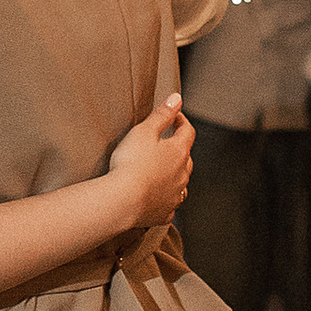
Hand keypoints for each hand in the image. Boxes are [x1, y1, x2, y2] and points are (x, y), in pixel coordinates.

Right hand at [108, 96, 194, 225]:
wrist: (123, 200)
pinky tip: (157, 197)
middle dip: (178, 148)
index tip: (173, 117)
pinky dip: (165, 198)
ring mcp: (175, 195)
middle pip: (186, 158)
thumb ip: (162, 114)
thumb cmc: (131, 163)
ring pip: (181, 182)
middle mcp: (183, 174)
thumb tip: (177, 98)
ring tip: (161, 170)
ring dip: (174, 174)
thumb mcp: (144, 131)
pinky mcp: (164, 212)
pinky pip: (169, 204)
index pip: (187, 131)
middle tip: (165, 143)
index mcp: (179, 152)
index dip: (181, 121)